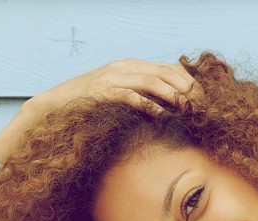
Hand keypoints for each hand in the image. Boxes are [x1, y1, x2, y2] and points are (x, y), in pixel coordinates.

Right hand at [26, 58, 198, 118]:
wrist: (54, 105)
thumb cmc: (88, 105)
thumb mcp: (116, 94)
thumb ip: (138, 95)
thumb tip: (165, 108)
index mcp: (130, 65)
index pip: (169, 68)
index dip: (190, 82)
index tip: (203, 100)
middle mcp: (124, 67)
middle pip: (166, 73)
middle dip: (188, 89)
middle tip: (202, 107)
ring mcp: (113, 78)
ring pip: (153, 82)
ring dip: (174, 96)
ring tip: (188, 111)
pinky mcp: (103, 93)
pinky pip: (132, 97)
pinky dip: (149, 106)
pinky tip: (161, 117)